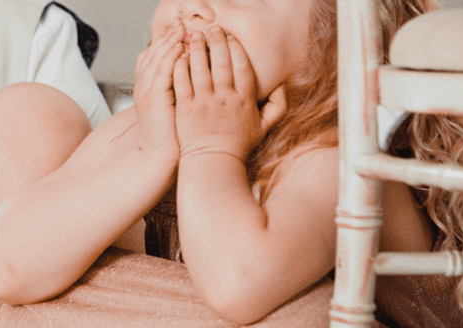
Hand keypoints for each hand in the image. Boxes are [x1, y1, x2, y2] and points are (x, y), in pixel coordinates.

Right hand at [134, 21, 185, 162]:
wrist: (159, 158)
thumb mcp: (169, 111)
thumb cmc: (169, 138)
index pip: (152, 57)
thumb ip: (174, 93)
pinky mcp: (155, 98)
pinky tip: (182, 47)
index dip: (163, 43)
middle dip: (167, 37)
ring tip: (182, 29)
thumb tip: (189, 80)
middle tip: (181, 23)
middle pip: (152, 53)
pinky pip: (162, 71)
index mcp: (147, 89)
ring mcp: (147, 92)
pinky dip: (170, 57)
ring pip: (156, 58)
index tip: (179, 32)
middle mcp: (144, 87)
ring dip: (169, 42)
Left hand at [174, 29, 286, 161]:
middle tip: (212, 29)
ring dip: (197, 49)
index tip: (231, 38)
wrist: (213, 163)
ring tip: (194, 37)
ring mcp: (204, 103)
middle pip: (221, 62)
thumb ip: (277, 107)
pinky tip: (179, 57)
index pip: (242, 67)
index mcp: (244, 100)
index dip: (236, 49)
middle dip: (217, 42)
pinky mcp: (186, 108)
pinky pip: (182, 82)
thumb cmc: (237, 146)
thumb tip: (282, 86)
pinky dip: (180, 67)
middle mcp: (225, 98)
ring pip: (200, 69)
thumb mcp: (264, 128)